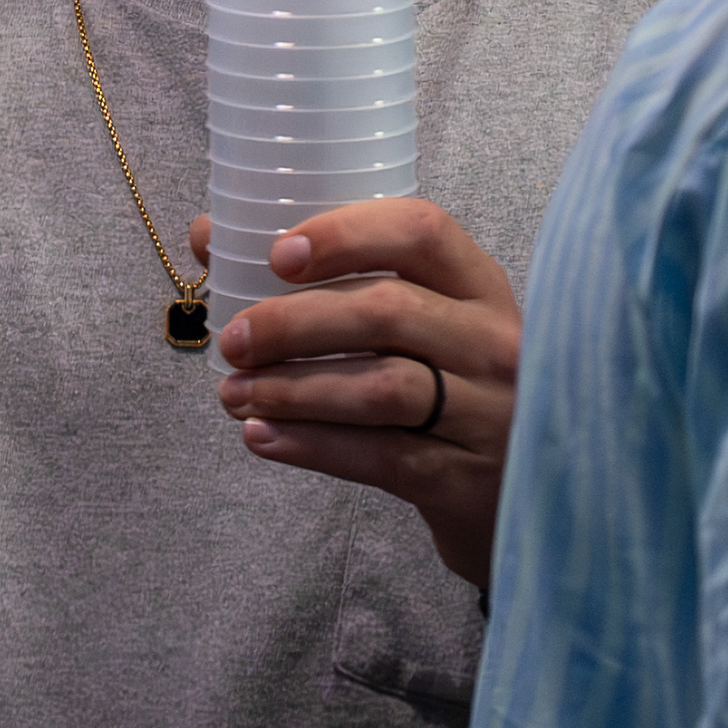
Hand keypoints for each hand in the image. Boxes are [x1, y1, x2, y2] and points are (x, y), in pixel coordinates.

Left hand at [192, 198, 520, 587]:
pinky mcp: (465, 477)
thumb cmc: (445, 387)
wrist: (517, 496)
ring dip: (293, 389)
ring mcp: (488, 412)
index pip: (421, 231)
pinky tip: (262, 438)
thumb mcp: (418, 325)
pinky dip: (311, 446)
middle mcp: (494, 341)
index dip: (345, 233)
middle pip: (387, 311)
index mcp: (479, 285)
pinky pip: (380, 456)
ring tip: (234, 395)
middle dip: (294, 322)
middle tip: (233, 340)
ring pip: (380, 387)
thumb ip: (332, 281)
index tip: (277, 254)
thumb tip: (210, 235)